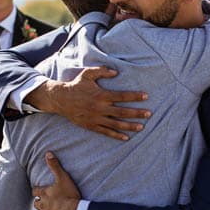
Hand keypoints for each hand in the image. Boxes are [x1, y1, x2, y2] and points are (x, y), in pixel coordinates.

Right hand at [27, 67, 149, 140]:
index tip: (146, 96)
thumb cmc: (76, 85)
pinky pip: (106, 132)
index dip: (135, 96)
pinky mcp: (91, 125)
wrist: (60, 99)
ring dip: (130, 126)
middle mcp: (100, 108)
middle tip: (149, 114)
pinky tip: (126, 137)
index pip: (122, 96)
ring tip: (141, 127)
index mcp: (101, 95)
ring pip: (116, 124)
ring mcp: (96, 118)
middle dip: (137, 113)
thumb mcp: (87, 74)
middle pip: (122, 112)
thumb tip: (116, 72)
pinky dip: (116, 136)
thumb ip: (102, 71)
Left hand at [32, 152, 81, 209]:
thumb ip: (55, 166)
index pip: (35, 191)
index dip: (37, 191)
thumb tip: (48, 153)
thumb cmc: (69, 195)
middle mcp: (42, 205)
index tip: (40, 191)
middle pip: (36, 203)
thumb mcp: (63, 178)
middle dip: (40, 202)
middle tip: (46, 201)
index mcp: (44, 193)